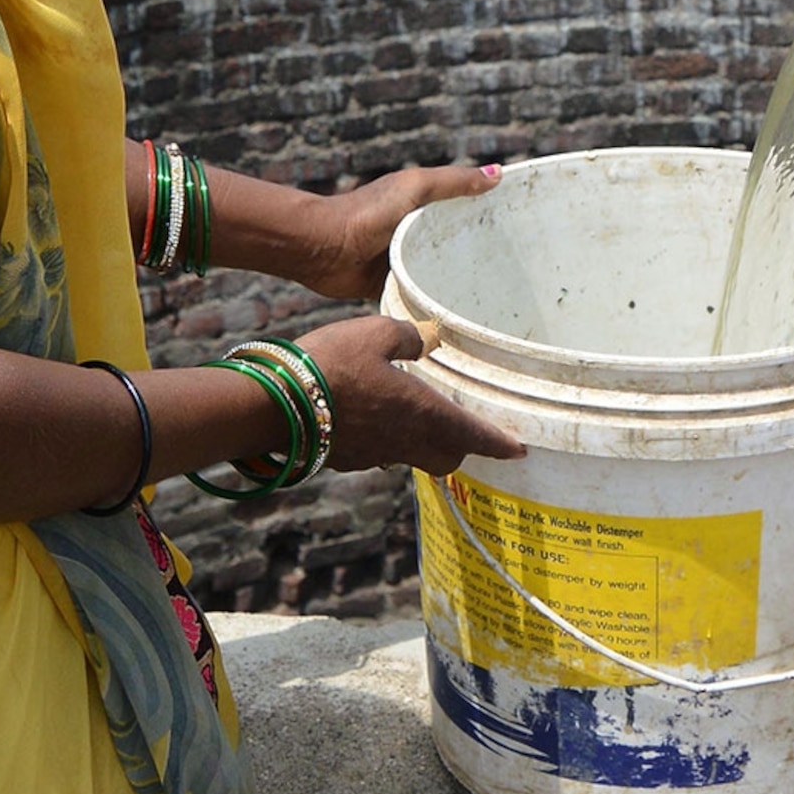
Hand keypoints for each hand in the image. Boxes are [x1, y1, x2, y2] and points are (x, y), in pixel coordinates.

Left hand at [280, 163, 500, 302]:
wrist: (322, 248)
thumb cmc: (365, 211)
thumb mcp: (414, 188)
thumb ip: (453, 181)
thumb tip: (498, 174)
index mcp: (424, 206)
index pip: (466, 208)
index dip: (492, 216)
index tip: (524, 230)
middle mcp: (417, 234)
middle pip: (457, 244)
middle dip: (481, 255)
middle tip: (518, 273)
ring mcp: (405, 261)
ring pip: (440, 273)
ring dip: (458, 282)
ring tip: (495, 299)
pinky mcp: (392, 286)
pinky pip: (419, 296)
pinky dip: (434, 302)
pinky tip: (460, 314)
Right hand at [296, 315, 526, 472]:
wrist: (275, 405)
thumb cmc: (331, 365)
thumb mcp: (376, 334)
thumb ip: (408, 337)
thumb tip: (425, 340)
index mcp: (423, 413)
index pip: (472, 435)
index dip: (498, 442)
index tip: (518, 448)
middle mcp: (404, 442)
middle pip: (447, 456)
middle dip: (461, 447)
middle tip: (466, 429)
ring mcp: (374, 455)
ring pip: (413, 456)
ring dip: (423, 442)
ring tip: (418, 418)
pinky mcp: (347, 459)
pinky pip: (380, 453)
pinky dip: (388, 440)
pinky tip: (375, 418)